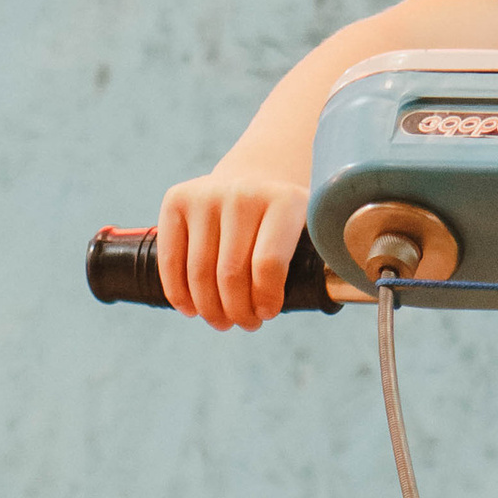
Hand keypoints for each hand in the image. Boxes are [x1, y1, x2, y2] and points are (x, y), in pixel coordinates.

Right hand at [156, 154, 309, 329]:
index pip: (268, 266)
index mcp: (286, 201)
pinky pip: (171, 259)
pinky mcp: (178, 199)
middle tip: (244, 323)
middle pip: (231, 275)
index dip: (265, 301)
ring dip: (209, 309)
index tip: (267, 314)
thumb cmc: (284, 220)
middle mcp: (244, 193)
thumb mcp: (310, 231)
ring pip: (200, 273)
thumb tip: (326, 298)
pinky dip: (178, 292)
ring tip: (221, 320)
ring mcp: (207, 194)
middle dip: (236, 312)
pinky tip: (191, 308)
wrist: (256, 174)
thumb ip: (317, 262)